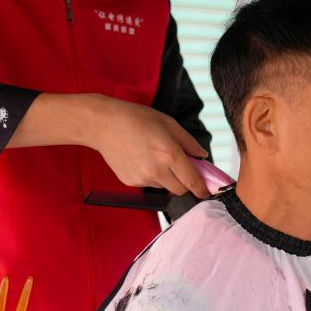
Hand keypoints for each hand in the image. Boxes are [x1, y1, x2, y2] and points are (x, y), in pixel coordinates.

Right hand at [87, 96, 209, 198]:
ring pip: (164, 187)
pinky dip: (151, 176)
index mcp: (169, 154)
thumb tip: (202, 157)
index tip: (205, 191)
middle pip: (180, 190)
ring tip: (154, 157)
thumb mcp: (169, 123)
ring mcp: (142, 178)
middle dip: (185, 183)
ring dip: (167, 178)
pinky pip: (148, 184)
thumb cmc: (137, 119)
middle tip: (181, 168)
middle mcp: (157, 170)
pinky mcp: (131, 182)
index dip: (202, 189)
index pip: (192, 181)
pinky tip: (141, 159)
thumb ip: (189, 143)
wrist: (105, 125)